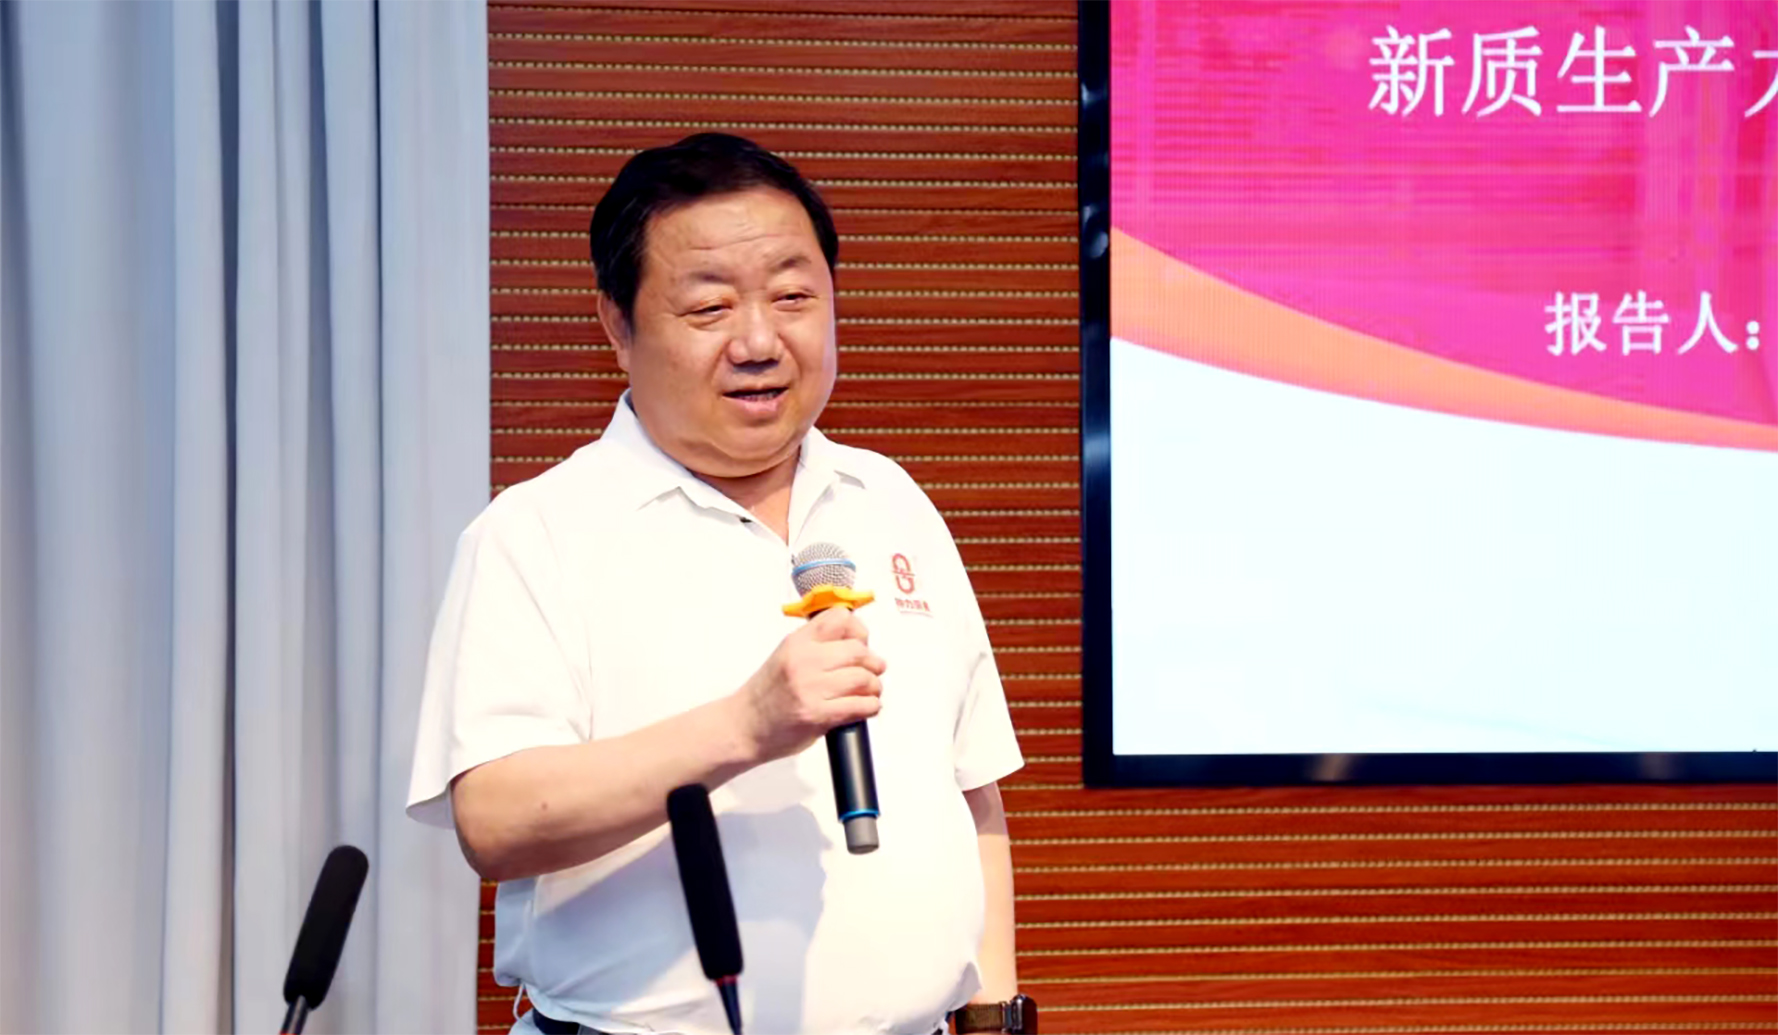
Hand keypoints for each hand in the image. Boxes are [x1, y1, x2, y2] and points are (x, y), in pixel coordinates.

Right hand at [736, 607, 885, 763]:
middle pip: (858, 650)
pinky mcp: (817, 715)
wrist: (744, 726)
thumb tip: (858, 642)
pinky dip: (871, 706)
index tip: (860, 642)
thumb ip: (816, 645)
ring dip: (874, 686)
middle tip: (873, 670)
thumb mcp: (786, 655)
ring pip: (863, 678)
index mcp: (797, 642)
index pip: (840, 618)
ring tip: (869, 691)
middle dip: (873, 662)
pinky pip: (861, 705)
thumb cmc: (766, 694)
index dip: (858, 629)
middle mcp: (803, 661)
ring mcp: (810, 689)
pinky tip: (865, 707)